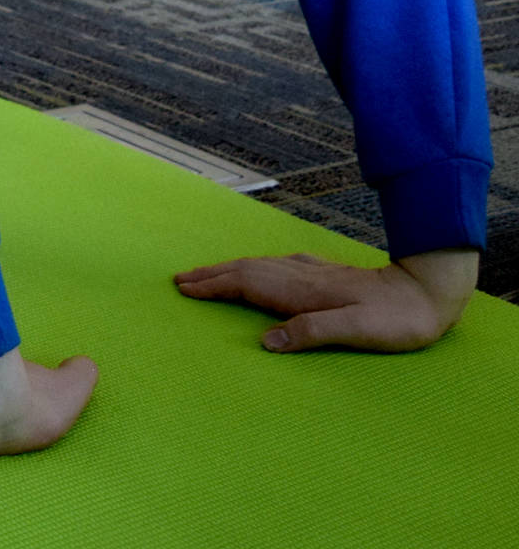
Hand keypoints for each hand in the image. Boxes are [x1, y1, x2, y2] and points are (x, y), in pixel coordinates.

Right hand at [173, 248, 477, 352]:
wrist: (426, 291)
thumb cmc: (395, 320)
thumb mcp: (358, 331)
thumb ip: (312, 331)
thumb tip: (266, 341)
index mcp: (302, 291)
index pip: (247, 285)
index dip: (214, 286)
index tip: (185, 289)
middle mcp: (301, 276)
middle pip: (245, 270)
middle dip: (211, 274)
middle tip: (180, 279)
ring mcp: (312, 271)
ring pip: (259, 265)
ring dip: (228, 269)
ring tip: (205, 274)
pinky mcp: (325, 273)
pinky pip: (275, 266)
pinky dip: (253, 267)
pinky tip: (257, 269)